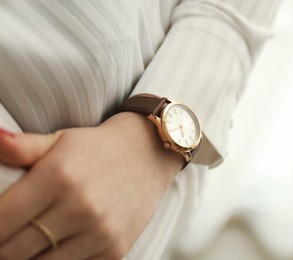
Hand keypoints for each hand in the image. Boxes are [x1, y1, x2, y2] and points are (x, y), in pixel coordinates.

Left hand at [0, 112, 182, 258]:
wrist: (147, 155)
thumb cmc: (100, 149)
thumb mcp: (61, 140)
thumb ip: (22, 147)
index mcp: (58, 176)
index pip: (2, 220)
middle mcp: (79, 206)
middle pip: (15, 250)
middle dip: (5, 248)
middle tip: (12, 237)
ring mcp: (99, 231)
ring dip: (33, 257)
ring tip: (35, 242)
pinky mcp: (115, 249)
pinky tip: (62, 246)